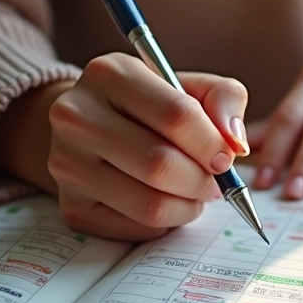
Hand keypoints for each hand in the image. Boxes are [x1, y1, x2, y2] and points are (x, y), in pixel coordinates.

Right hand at [0, 53, 249, 240]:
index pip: (176, 115)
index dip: (212, 143)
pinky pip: (137, 229)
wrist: (88, 126)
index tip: (226, 157)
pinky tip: (166, 201)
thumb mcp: (189, 86)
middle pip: (160, 165)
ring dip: (188, 206)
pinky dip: (166, 222)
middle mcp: (76, 116)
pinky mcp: (71, 207)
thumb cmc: (150, 106)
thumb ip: (224, 99)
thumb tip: (235, 142)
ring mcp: (67, 164)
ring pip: (150, 205)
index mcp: (109, 74)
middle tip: (215, 182)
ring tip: (194, 192)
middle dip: (202, 181)